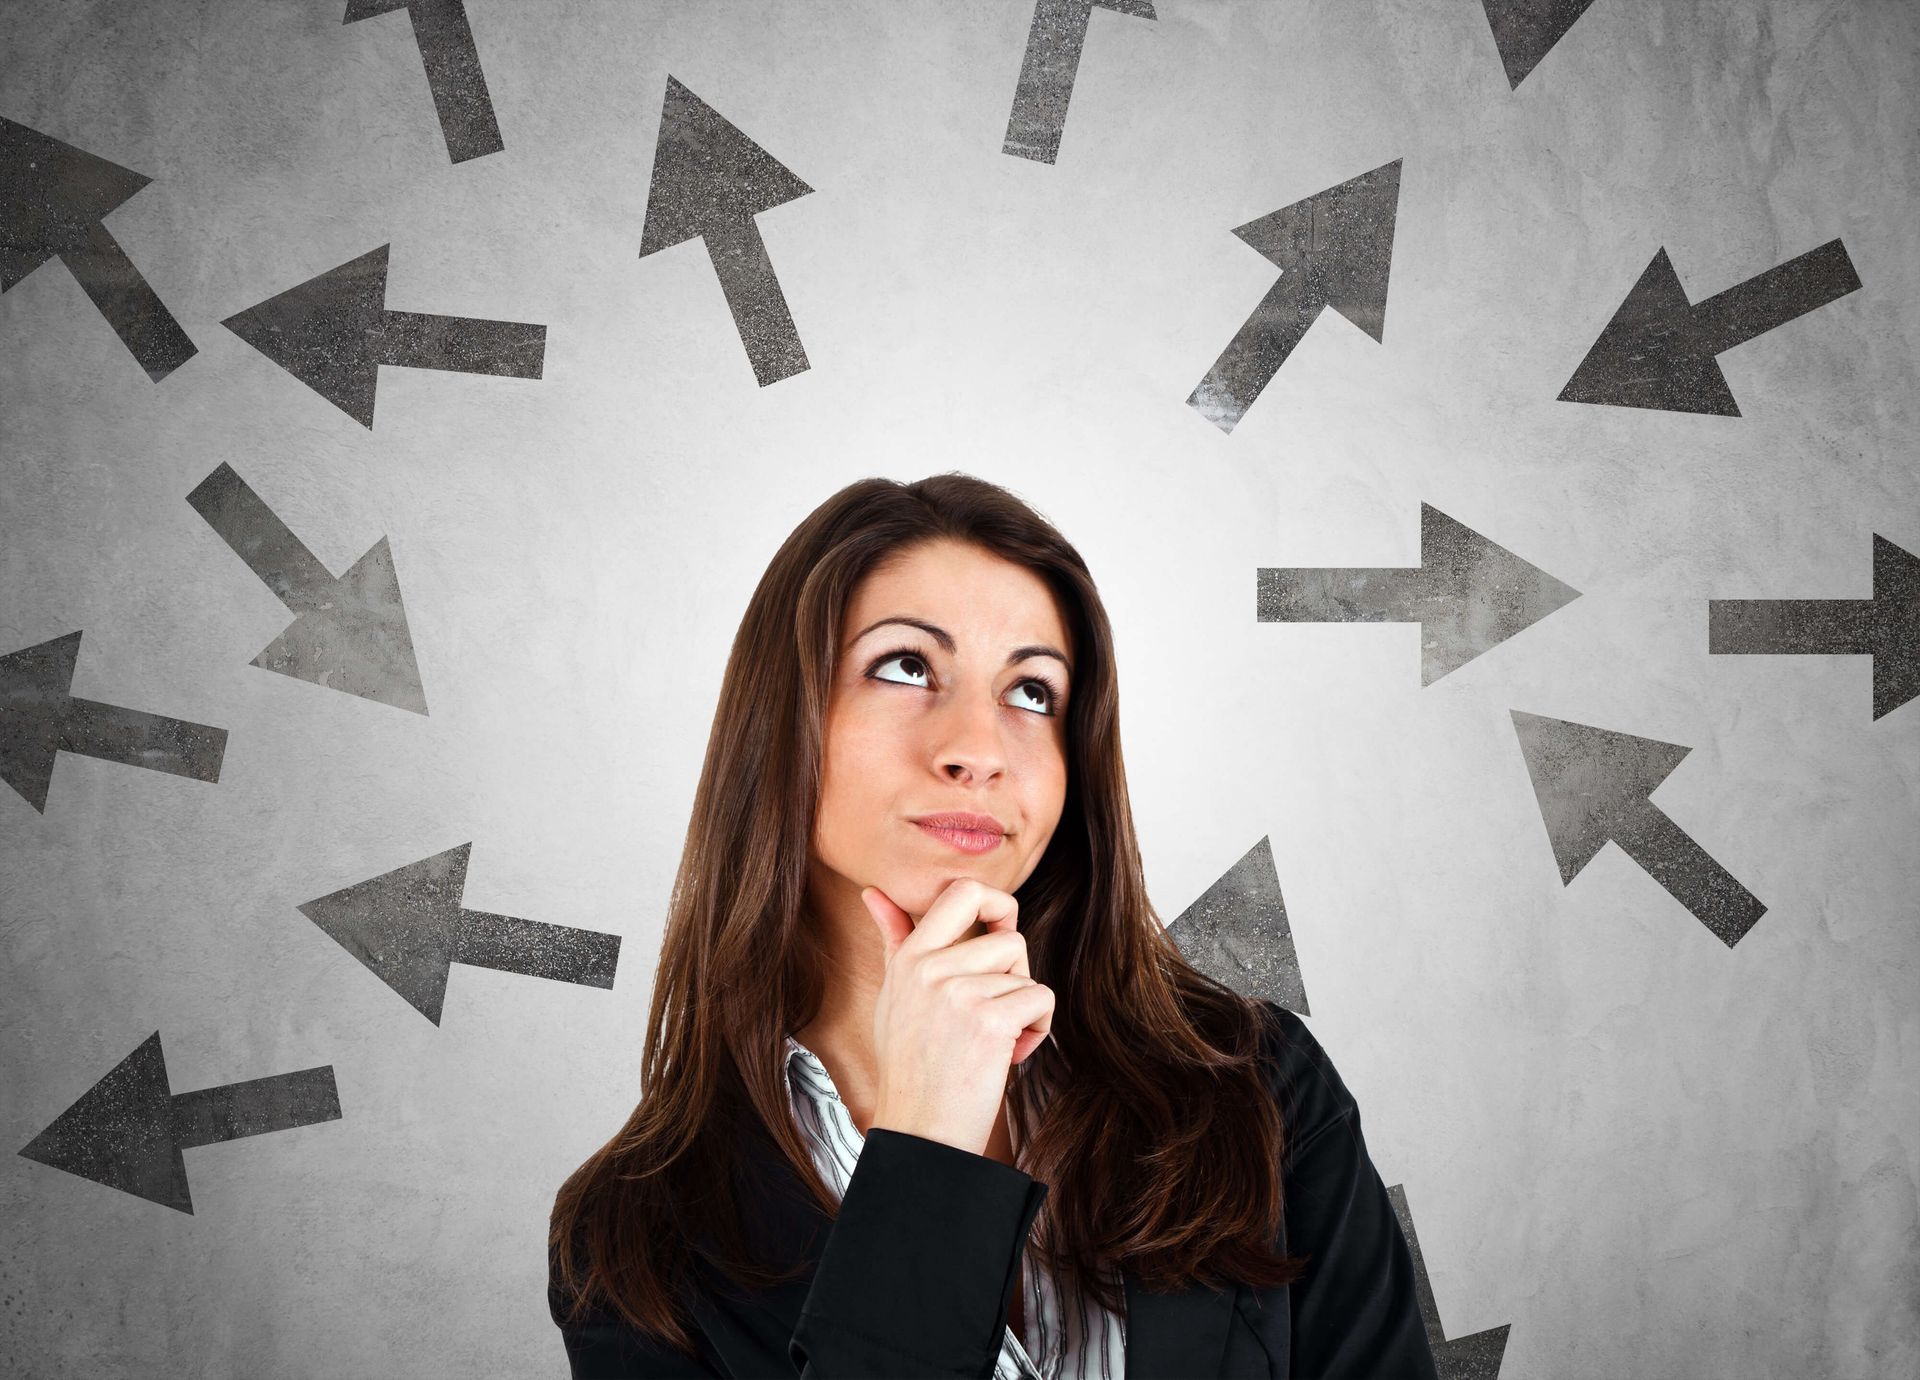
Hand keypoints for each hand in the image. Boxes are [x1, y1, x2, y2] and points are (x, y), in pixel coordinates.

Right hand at [860, 878, 1054, 1156]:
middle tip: (1000, 1002)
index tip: (998, 933)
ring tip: (994, 1042)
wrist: (920, 1134)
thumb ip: (894, 941)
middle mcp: (930, 969)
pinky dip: (1037, 1030)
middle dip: (1017, 969)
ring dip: (1024, 1009)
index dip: (996, 903)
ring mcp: (959, 994)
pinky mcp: (989, 1022)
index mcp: (910, 959)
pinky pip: (1041, 1000)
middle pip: (1010, 935)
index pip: (961, 891)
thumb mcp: (894, 997)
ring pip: (1026, 974)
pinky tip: (1009, 1056)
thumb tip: (874, 892)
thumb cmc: (910, 1067)